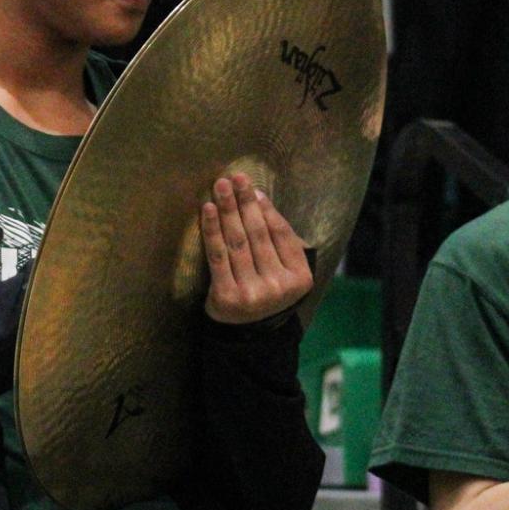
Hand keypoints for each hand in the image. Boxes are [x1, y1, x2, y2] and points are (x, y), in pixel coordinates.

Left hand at [200, 173, 312, 324]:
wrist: (247, 332)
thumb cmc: (266, 289)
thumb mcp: (286, 271)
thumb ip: (279, 239)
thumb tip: (258, 196)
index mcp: (300, 279)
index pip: (281, 235)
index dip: (266, 209)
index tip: (252, 189)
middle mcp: (279, 287)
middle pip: (258, 236)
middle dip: (245, 203)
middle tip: (234, 178)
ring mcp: (253, 293)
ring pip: (237, 243)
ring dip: (227, 210)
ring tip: (220, 187)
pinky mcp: (227, 297)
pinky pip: (217, 256)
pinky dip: (212, 230)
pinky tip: (208, 210)